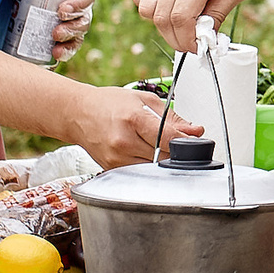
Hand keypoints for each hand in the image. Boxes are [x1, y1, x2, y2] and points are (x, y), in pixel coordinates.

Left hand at [48, 0, 96, 63]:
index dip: (79, 4)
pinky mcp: (64, 40)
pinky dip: (65, 52)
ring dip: (68, 41)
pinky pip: (70, 48)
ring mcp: (73, 27)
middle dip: (72, 28)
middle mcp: (78, 11)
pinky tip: (56, 55)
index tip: (62, 10)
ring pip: (79, 36)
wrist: (23, 1)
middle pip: (84, 20)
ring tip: (55, 46)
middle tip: (55, 32)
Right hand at [82, 88, 202, 168]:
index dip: (186, 141)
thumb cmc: (108, 103)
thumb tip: (195, 131)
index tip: (194, 139)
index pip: (169, 138)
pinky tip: (143, 152)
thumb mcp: (144, 100)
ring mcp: (116, 158)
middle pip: (164, 156)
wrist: (78, 113)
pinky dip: (147, 164)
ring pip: (154, 168)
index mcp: (133, 120)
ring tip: (156, 145)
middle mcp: (123, 142)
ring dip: (162, 159)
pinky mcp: (111, 169)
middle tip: (177, 141)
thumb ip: (172, 117)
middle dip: (176, 150)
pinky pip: (140, 172)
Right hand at [136, 0, 256, 52]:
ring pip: (145, 9)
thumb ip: (220, 13)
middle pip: (161, 18)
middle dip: (175, 38)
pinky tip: (170, 5)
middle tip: (188, 42)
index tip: (196, 48)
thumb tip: (205, 38)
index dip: (186, 40)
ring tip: (180, 21)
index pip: (181, 18)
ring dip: (161, 24)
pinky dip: (151, 7)